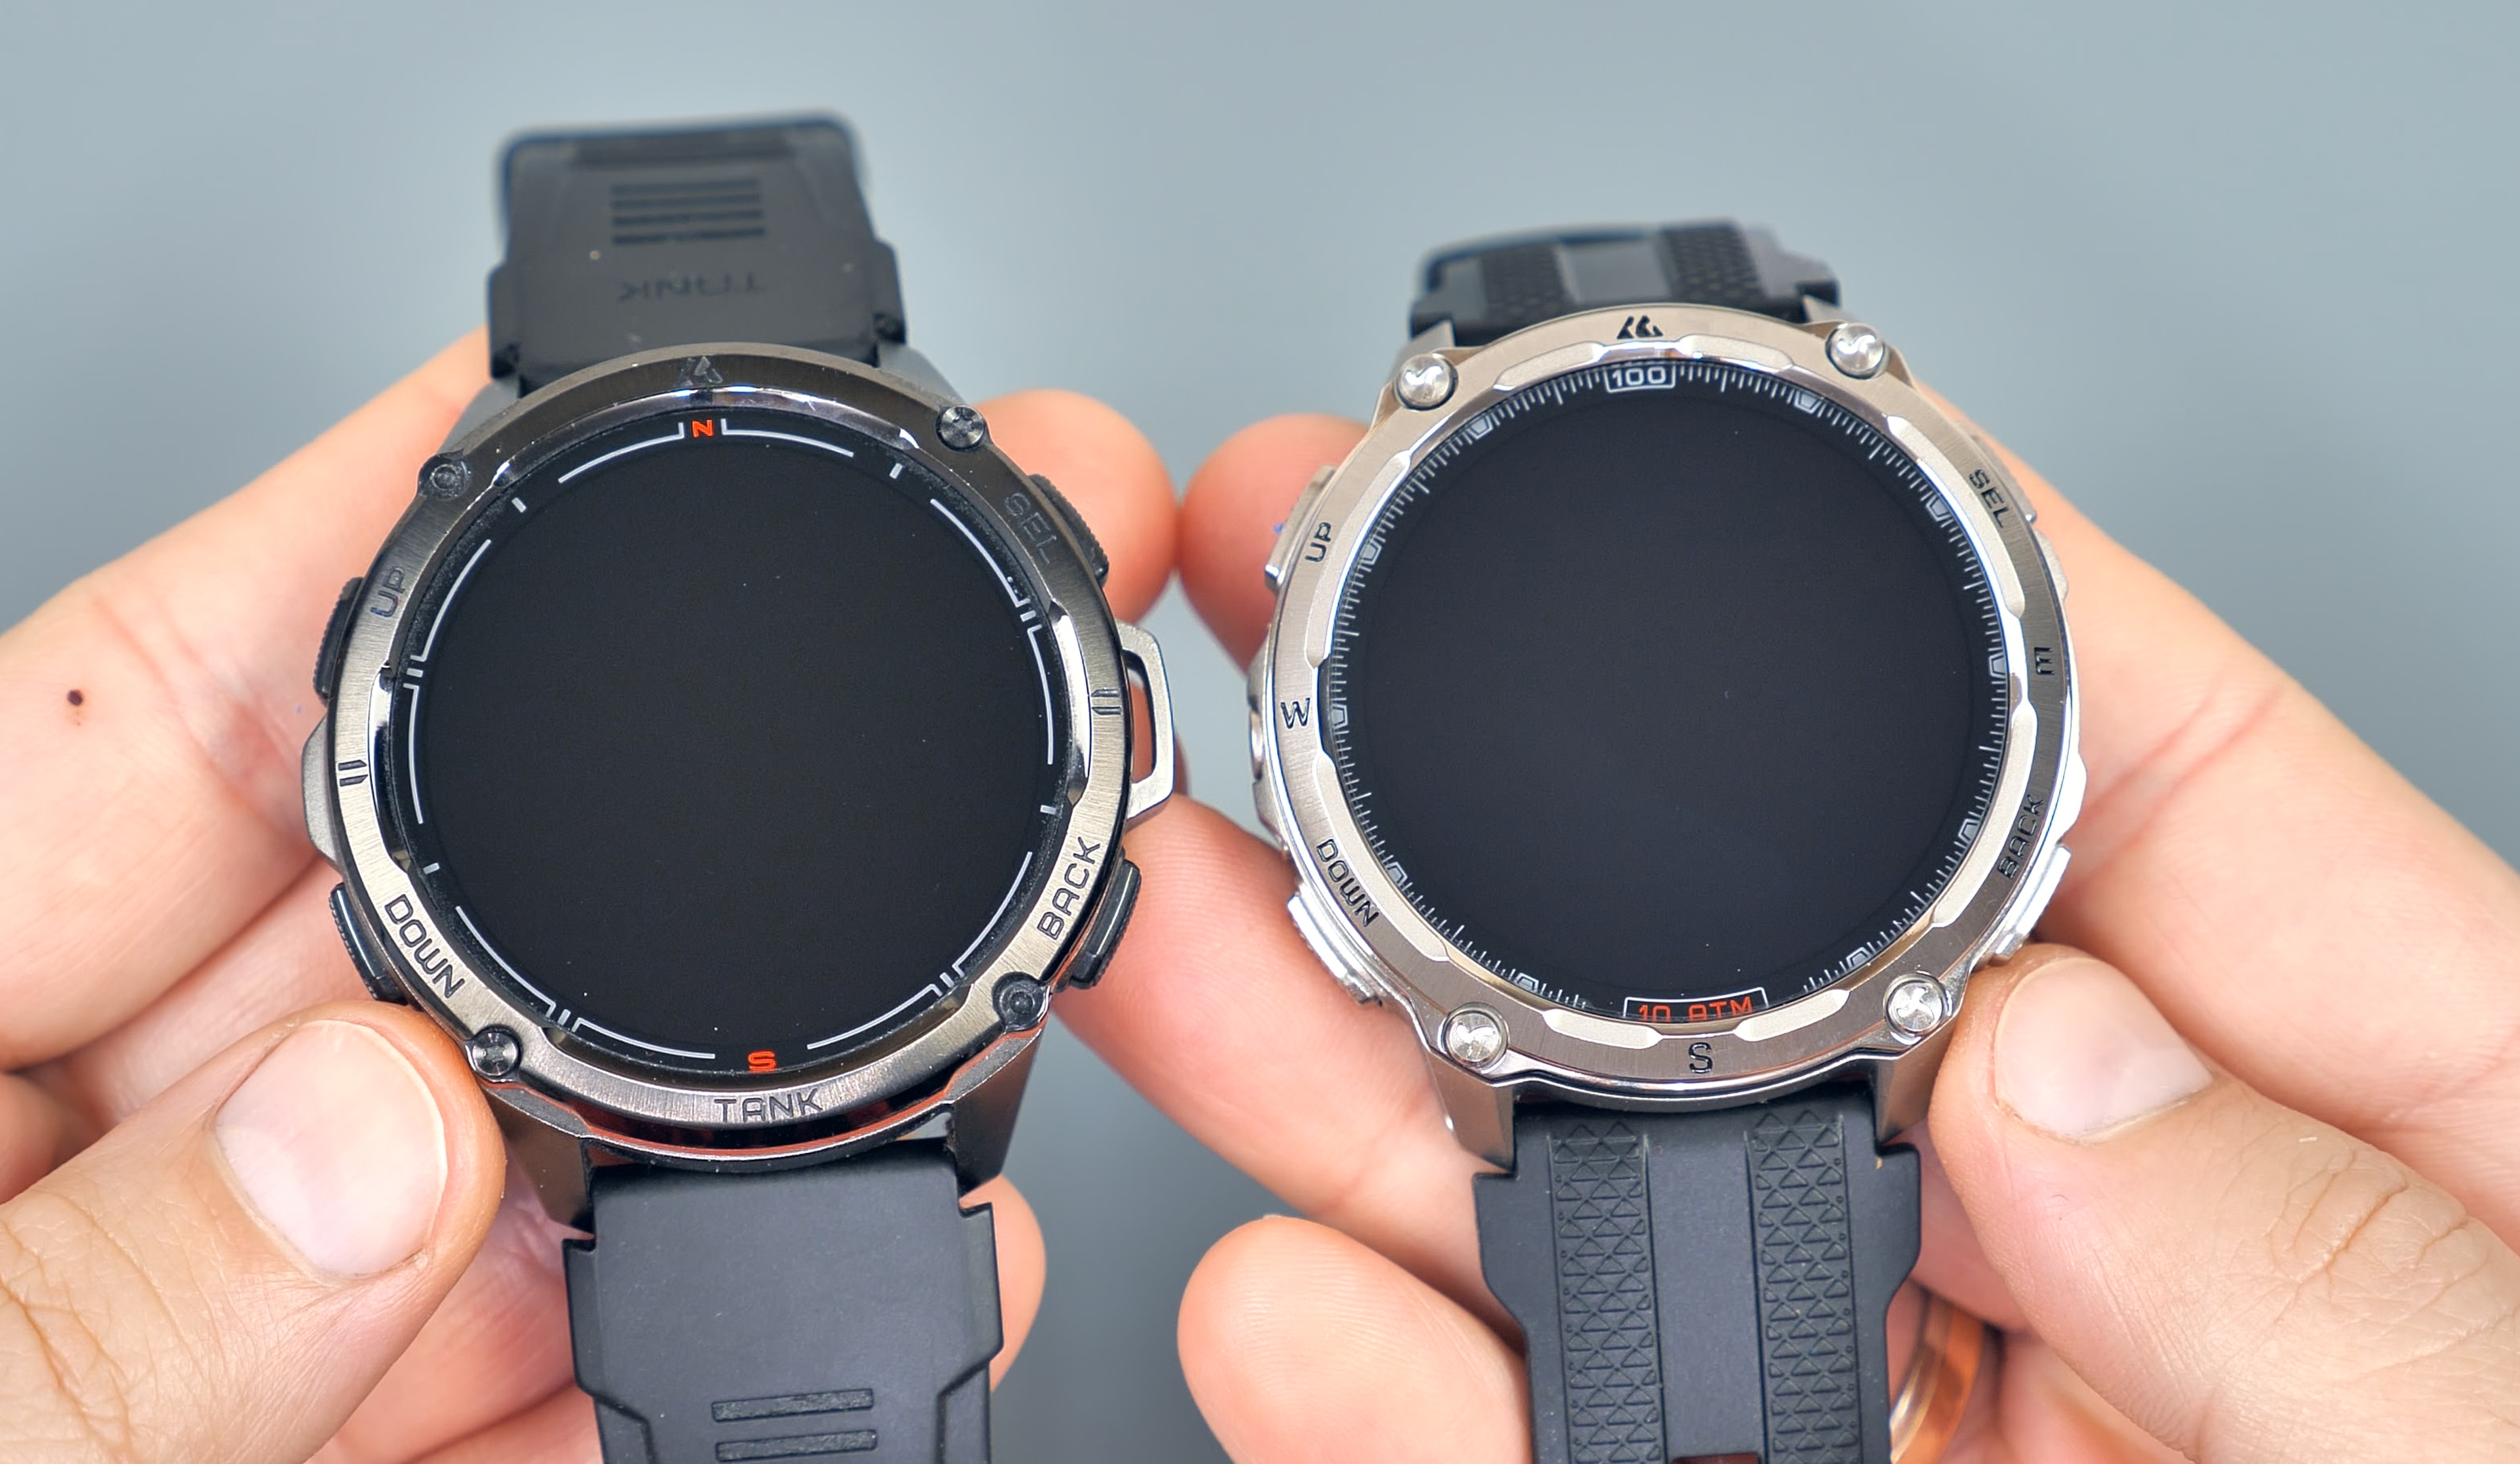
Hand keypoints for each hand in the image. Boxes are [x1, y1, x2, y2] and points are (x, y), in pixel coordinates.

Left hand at [0, 336, 1178, 1461]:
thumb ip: (50, 1339)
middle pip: (368, 963)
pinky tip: (800, 1339)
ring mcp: (181, 1363)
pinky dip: (664, 1399)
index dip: (346, 553)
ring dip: (681, 1159)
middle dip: (595, 885)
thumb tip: (380, 1150)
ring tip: (868, 1113)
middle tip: (802, 815)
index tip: (536, 428)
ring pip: (480, 1207)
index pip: (123, 729)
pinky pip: (506, 1425)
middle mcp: (18, 1182)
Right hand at [1077, 410, 2519, 1460]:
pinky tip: (1302, 1319)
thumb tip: (2071, 1070)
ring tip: (1208, 960)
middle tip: (1313, 671)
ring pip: (1624, 1227)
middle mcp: (2126, 1250)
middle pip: (1776, 982)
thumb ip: (2361, 1291)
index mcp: (2382, 1116)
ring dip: (1391, 1101)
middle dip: (1520, 822)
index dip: (1910, 588)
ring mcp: (1942, 1419)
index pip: (2133, 766)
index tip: (1689, 470)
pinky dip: (1423, 1413)